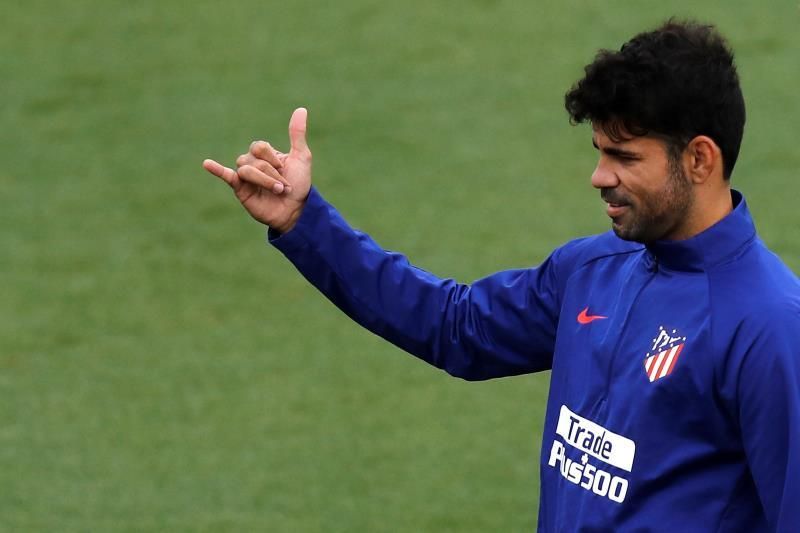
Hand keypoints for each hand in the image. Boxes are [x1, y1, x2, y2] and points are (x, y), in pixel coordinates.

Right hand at [203, 108, 312, 233]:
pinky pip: (226, 176)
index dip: (272, 158)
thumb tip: (301, 109)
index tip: (285, 170)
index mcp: (264, 154)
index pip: (259, 146)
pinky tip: (207, 164)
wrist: (296, 209)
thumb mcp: (301, 156)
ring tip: (278, 191)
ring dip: (264, 180)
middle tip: (284, 187)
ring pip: (246, 169)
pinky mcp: (240, 189)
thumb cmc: (298, 184)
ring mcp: (245, 176)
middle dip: (272, 173)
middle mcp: (253, 162)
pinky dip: (217, 169)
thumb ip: (297, 134)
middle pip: (253, 159)